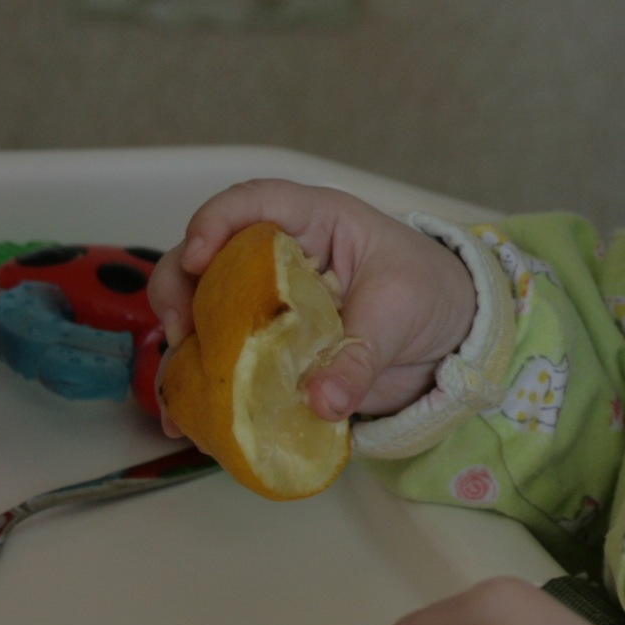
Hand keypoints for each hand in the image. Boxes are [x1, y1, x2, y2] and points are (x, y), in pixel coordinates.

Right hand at [146, 180, 477, 428]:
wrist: (448, 333)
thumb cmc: (425, 292)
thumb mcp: (400, 314)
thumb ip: (360, 357)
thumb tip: (321, 402)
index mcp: (316, 221)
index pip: (256, 201)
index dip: (217, 221)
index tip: (198, 258)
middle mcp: (277, 258)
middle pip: (206, 259)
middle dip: (178, 291)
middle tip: (179, 332)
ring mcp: (266, 304)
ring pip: (201, 315)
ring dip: (181, 352)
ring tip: (177, 393)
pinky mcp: (267, 349)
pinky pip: (223, 364)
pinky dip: (203, 392)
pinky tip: (191, 423)